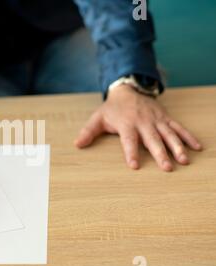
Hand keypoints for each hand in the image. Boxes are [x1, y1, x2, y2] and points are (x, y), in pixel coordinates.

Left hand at [75, 85, 202, 170]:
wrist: (129, 89)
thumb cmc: (112, 108)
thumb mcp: (98, 118)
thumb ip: (88, 131)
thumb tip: (77, 144)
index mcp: (126, 124)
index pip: (129, 140)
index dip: (131, 153)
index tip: (134, 166)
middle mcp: (143, 122)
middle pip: (152, 139)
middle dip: (160, 153)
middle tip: (167, 167)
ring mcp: (157, 120)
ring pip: (169, 134)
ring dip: (177, 147)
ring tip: (184, 160)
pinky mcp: (166, 118)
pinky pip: (179, 127)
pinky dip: (188, 137)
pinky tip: (197, 147)